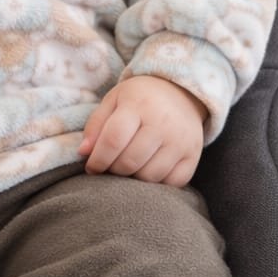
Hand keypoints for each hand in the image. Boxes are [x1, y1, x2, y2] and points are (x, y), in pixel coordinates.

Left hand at [78, 76, 206, 187]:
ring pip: (150, 176)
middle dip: (113, 170)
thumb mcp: (114, 100)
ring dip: (133, 179)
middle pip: (130, 162)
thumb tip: (83, 153)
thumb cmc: (140, 99)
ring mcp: (181, 140)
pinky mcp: (194, 155)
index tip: (92, 167)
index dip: (98, 159)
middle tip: (110, 167)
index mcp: (139, 105)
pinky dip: (157, 183)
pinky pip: (172, 183)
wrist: (181, 92)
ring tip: (128, 167)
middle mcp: (163, 123)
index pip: (113, 140)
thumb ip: (96, 125)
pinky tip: (149, 170)